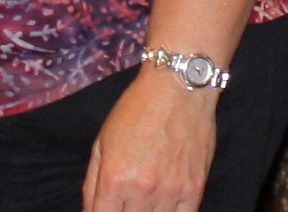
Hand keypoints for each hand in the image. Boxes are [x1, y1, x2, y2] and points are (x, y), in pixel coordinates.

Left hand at [82, 67, 216, 211]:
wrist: (178, 88)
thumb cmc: (136, 108)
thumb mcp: (102, 140)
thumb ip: (92, 182)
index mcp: (114, 178)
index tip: (106, 210)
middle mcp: (141, 191)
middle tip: (126, 200)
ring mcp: (170, 193)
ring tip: (144, 201)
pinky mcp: (195, 190)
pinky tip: (164, 205)